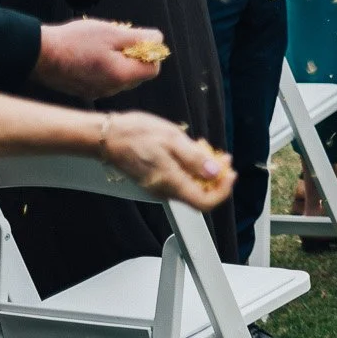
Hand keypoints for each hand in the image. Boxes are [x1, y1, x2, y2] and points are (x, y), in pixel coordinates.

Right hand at [35, 19, 165, 98]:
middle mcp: (111, 89)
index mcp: (122, 76)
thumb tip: (158, 39)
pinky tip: (89, 54)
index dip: (151, 53)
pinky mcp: (83, 90)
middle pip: (136, 74)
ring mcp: (96, 92)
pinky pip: (103, 80)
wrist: (39, 54)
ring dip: (118, 61)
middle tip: (118, 39)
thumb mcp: (112, 33)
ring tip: (101, 45)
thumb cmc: (75, 41)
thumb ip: (139, 38)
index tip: (139, 40)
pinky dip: (103, 68)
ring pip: (119, 77)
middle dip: (134, 56)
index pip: (152, 70)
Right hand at [99, 113, 235, 207]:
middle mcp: (165, 191)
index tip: (230, 172)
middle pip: (200, 194)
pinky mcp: (155, 179)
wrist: (106, 136)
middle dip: (216, 177)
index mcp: (171, 183)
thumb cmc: (136, 135)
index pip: (205, 202)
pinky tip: (191, 150)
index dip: (223, 190)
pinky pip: (179, 179)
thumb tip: (215, 173)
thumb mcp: (172, 140)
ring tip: (206, 148)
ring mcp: (159, 186)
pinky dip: (190, 167)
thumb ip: (195, 159)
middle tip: (223, 156)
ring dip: (204, 170)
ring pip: (190, 186)